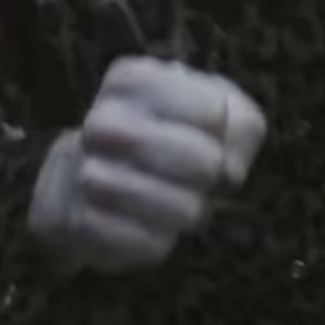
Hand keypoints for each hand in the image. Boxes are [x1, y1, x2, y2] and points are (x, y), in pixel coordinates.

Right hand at [27, 56, 264, 274]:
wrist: (85, 178)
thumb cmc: (169, 135)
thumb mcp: (215, 111)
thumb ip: (242, 126)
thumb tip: (228, 172)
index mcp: (133, 80)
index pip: (214, 111)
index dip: (222, 131)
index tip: (204, 132)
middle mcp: (103, 122)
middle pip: (204, 162)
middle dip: (212, 175)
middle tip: (199, 175)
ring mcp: (85, 174)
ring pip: (181, 208)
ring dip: (191, 211)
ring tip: (180, 203)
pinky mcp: (82, 225)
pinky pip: (152, 243)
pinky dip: (164, 240)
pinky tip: (152, 226)